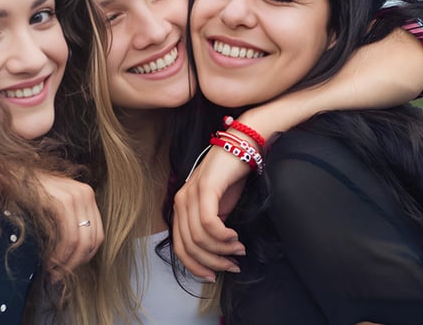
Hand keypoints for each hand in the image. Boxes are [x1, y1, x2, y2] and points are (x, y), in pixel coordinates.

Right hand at [36, 172, 103, 273]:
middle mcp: (85, 194)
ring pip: (80, 241)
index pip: (98, 235)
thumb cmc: (28, 191)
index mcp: (87, 195)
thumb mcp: (54, 204)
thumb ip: (67, 221)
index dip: (85, 256)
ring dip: (67, 262)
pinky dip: (60, 254)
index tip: (70, 268)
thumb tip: (72, 255)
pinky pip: (68, 236)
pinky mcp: (61, 201)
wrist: (9, 172)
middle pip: (92, 240)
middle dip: (76, 263)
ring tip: (53, 272)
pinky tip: (49, 261)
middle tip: (60, 276)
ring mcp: (75, 196)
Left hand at [172, 145, 247, 280]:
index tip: (214, 276)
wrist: (243, 146)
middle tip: (232, 266)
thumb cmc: (232, 177)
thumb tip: (218, 255)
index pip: (179, 247)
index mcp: (181, 208)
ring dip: (221, 250)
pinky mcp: (205, 189)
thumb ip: (212, 228)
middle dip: (212, 262)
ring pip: (199, 238)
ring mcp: (190, 194)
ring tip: (238, 249)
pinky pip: (208, 223)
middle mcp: (180, 202)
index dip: (196, 266)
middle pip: (188, 246)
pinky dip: (223, 236)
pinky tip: (235, 237)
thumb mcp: (219, 208)